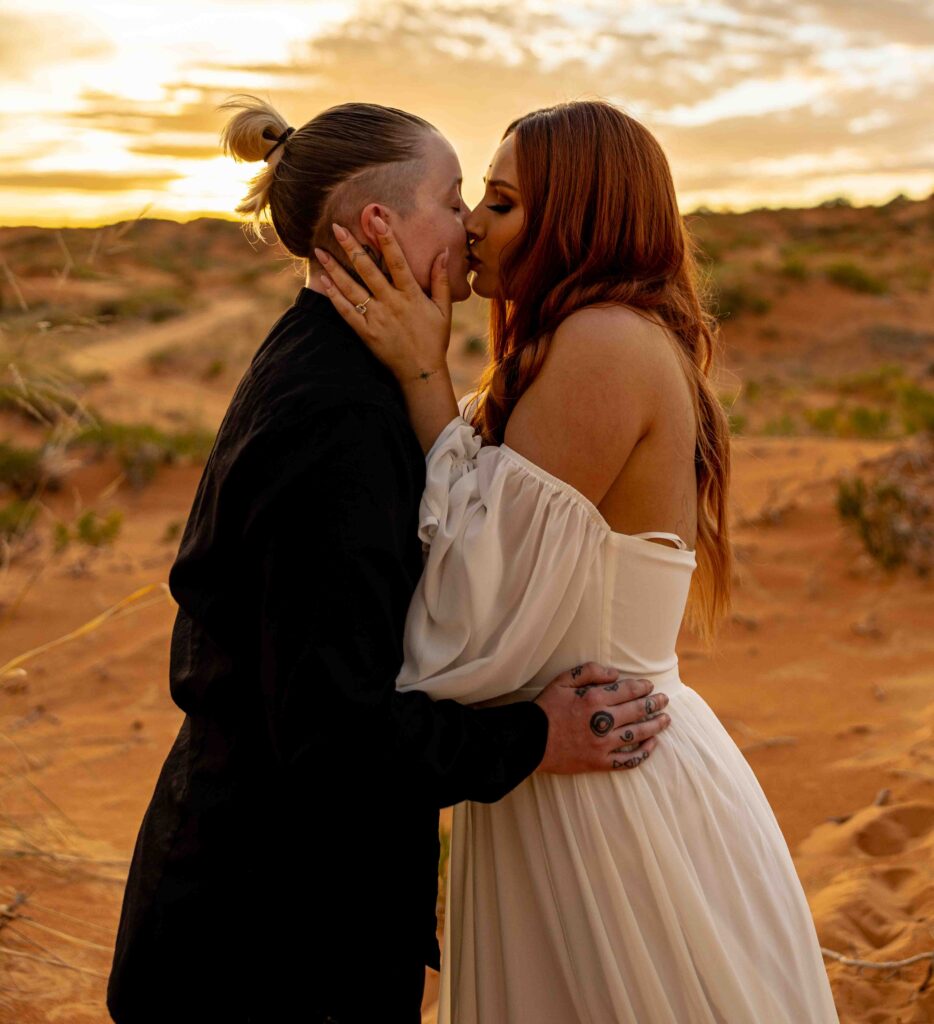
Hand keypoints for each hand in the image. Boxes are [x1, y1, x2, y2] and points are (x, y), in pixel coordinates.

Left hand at [316, 218, 451, 383]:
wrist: (421, 373)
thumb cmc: (434, 340)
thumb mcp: (443, 309)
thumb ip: (441, 280)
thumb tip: (443, 251)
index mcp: (411, 295)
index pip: (398, 262)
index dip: (387, 240)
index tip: (376, 220)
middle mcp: (391, 304)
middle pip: (368, 270)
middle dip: (352, 247)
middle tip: (337, 227)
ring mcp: (376, 318)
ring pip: (351, 288)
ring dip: (335, 268)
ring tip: (320, 251)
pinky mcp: (366, 333)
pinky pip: (346, 312)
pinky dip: (334, 296)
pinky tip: (324, 281)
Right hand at [534, 663, 670, 773]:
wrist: (529, 740)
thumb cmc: (545, 708)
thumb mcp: (562, 681)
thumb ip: (589, 671)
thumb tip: (615, 673)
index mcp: (594, 698)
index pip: (627, 690)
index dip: (642, 687)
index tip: (649, 686)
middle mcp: (602, 720)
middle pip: (637, 710)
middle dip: (654, 704)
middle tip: (664, 700)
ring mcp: (602, 743)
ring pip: (638, 734)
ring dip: (655, 726)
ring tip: (666, 720)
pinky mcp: (599, 761)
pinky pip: (627, 759)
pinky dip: (642, 753)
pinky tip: (652, 745)